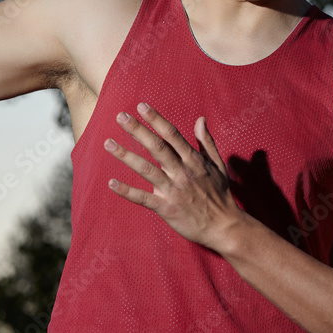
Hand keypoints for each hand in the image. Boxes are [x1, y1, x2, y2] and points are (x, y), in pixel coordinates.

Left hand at [105, 103, 244, 250]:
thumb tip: (201, 119)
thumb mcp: (218, 164)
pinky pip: (143, 199)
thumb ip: (207, 142)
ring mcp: (173, 191)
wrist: (224, 227)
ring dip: (126, 156)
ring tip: (108, 144)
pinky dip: (127, 191)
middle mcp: (182, 173)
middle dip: (138, 130)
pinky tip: (111, 183)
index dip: (156, 119)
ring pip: (146, 170)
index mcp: (194, 160)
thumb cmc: (220, 194)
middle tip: (120, 116)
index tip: (141, 106)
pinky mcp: (166, 208)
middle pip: (157, 147)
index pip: (172, 135)